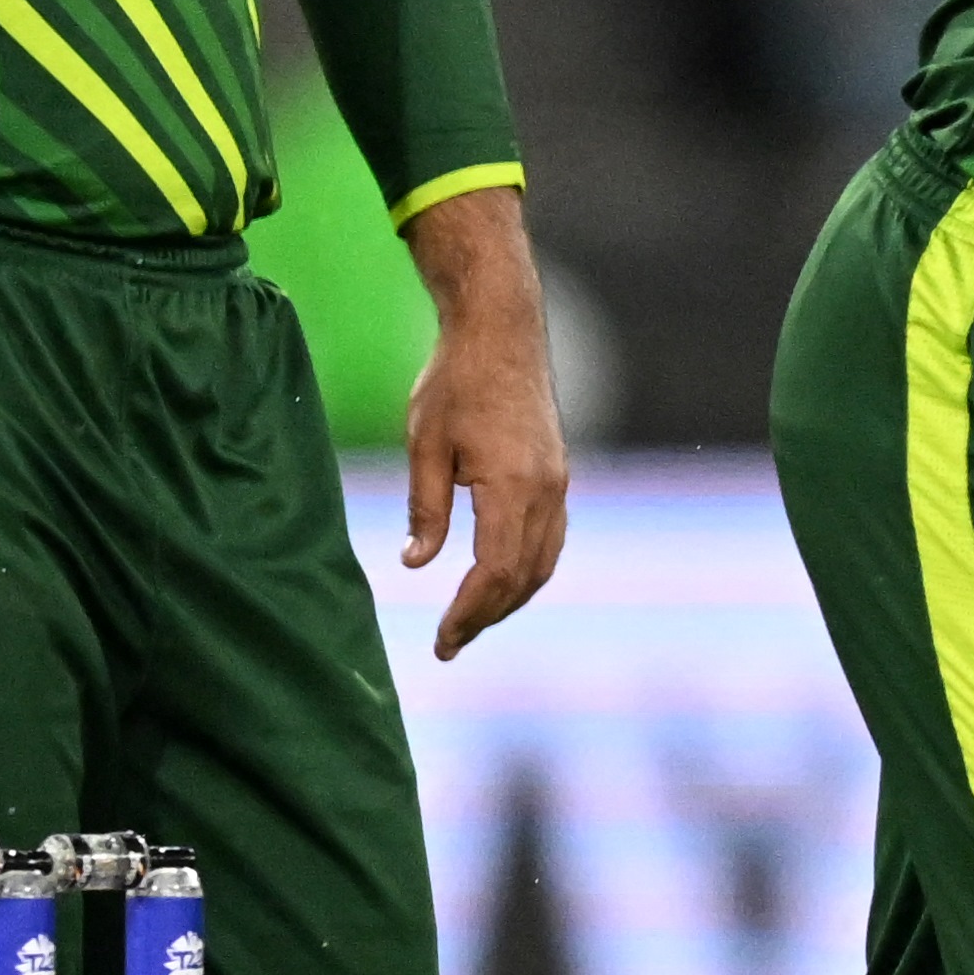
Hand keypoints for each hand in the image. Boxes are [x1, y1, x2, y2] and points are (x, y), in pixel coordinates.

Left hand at [399, 185, 572, 660]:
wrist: (502, 331)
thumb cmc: (456, 382)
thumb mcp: (425, 444)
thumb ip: (426, 508)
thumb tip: (416, 563)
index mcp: (512, 487)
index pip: (495, 573)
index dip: (469, 613)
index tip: (442, 641)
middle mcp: (546, 492)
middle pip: (523, 578)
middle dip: (486, 616)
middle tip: (448, 643)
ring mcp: (558, 484)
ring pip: (543, 564)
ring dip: (509, 599)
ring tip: (470, 620)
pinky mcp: (557, 475)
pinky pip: (550, 541)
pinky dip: (526, 572)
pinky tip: (500, 581)